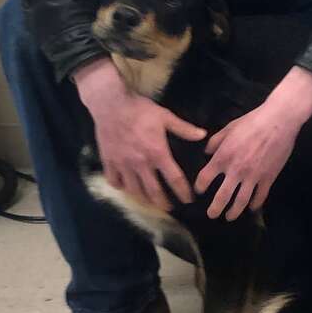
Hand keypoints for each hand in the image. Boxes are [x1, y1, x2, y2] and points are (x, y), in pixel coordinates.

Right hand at [73, 59, 203, 210]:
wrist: (111, 104)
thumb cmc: (140, 110)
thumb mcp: (165, 116)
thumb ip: (183, 128)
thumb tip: (203, 135)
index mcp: (157, 153)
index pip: (174, 179)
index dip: (183, 192)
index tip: (188, 200)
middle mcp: (141, 164)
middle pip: (154, 191)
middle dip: (163, 203)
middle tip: (169, 208)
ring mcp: (123, 165)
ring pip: (134, 190)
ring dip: (143, 199)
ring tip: (149, 202)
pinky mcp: (109, 162)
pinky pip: (114, 181)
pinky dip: (120, 187)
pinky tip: (125, 186)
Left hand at [194, 67, 311, 220]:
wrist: (278, 121)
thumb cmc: (252, 121)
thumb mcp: (229, 127)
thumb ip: (215, 141)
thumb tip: (207, 152)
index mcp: (223, 157)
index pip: (205, 178)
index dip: (199, 187)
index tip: (199, 191)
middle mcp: (236, 170)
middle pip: (222, 197)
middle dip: (215, 209)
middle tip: (211, 215)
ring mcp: (253, 177)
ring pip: (241, 202)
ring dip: (234, 212)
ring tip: (229, 217)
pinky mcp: (268, 178)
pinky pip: (260, 196)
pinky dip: (255, 205)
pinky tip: (252, 208)